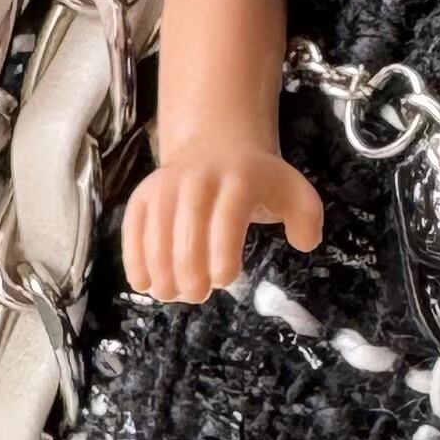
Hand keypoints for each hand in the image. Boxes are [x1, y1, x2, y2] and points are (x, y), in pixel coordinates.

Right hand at [122, 150, 324, 303]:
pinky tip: (144, 283)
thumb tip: (305, 242)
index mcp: (240, 178)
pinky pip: (133, 226)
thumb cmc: (257, 181)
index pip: (228, 217)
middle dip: (189, 267)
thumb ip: (306, 218)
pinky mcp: (144, 194)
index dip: (222, 251)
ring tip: (171, 294)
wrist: (217, 144)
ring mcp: (168, 185)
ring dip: (160, 268)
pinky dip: (134, 257)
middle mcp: (199, 178)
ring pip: (156, 229)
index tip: (223, 280)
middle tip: (196, 295)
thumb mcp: (292, 190)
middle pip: (188, 226)